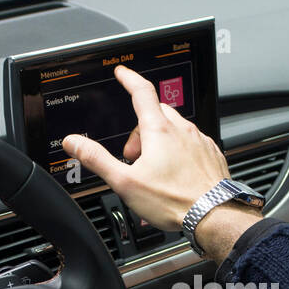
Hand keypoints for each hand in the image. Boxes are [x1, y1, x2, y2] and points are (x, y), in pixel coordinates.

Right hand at [62, 66, 259, 260]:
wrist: (213, 215)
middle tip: (133, 156)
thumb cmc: (174, 201)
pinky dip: (180, 152)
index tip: (123, 73)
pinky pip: (192, 144)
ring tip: (154, 170)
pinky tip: (175, 175)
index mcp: (160, 131)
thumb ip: (97, 159)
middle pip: (157, 114)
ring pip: (175, 129)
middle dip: (141, 129)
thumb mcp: (125, 182)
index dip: (129, 79)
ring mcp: (200, 142)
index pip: (142, 92)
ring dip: (160, 142)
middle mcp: (183, 131)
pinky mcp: (211, 155)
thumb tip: (74, 142)